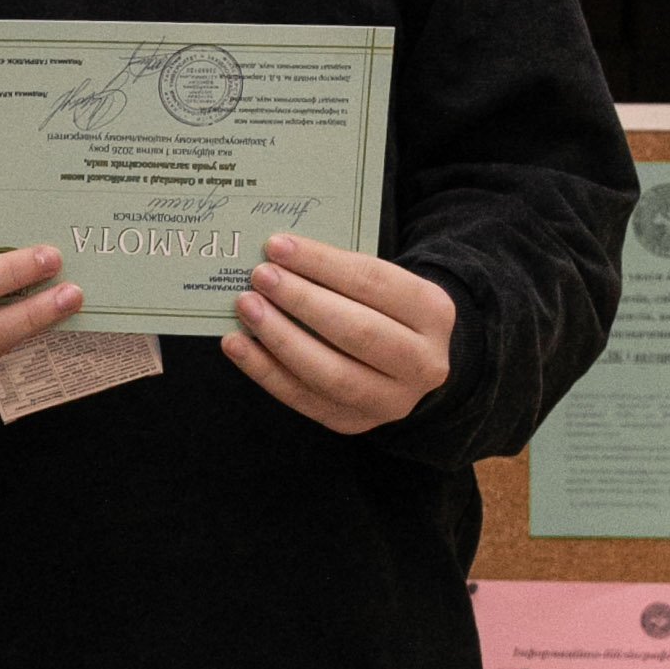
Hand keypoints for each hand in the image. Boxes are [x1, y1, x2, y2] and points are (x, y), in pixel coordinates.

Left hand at [222, 234, 453, 433]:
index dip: (322, 263)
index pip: (374, 282)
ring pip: (331, 373)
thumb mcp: (380, 284)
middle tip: (260, 276)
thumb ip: (338, 272)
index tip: (278, 246)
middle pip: (357, 331)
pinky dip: (264, 370)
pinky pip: (304, 399)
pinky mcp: (355, 422)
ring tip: (246, 307)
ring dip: (281, 337)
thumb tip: (276, 258)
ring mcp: (392, 400)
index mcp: (432, 311)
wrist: (407, 361)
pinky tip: (237, 344)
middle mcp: (423, 362)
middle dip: (302, 301)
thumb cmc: (380, 308)